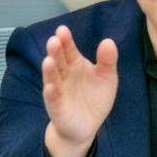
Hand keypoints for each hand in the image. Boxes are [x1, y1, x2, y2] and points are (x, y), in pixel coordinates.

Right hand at [42, 25, 118, 156]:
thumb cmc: (94, 98)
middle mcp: (63, 75)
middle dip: (56, 51)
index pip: (69, 50)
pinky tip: (50, 88)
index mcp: (75, 65)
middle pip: (59, 61)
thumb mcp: (107, 78)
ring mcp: (58, 91)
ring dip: (50, 70)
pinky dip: (51, 94)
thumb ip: (107, 60)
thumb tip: (108, 41)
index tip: (63, 30)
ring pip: (52, 79)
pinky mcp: (58, 109)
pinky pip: (54, 100)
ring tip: (48, 60)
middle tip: (54, 40)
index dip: (66, 40)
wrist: (86, 126)